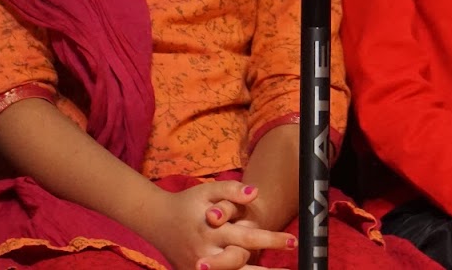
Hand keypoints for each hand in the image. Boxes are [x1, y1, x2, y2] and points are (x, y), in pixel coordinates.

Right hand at [143, 181, 294, 269]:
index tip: (292, 241)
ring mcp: (198, 267)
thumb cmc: (188, 203)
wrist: (158, 220)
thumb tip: (255, 193)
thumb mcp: (207, 190)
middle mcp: (205, 252)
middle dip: (267, 269)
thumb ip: (232, 190)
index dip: (271, 240)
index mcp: (211, 230)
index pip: (247, 238)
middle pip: (240, 262)